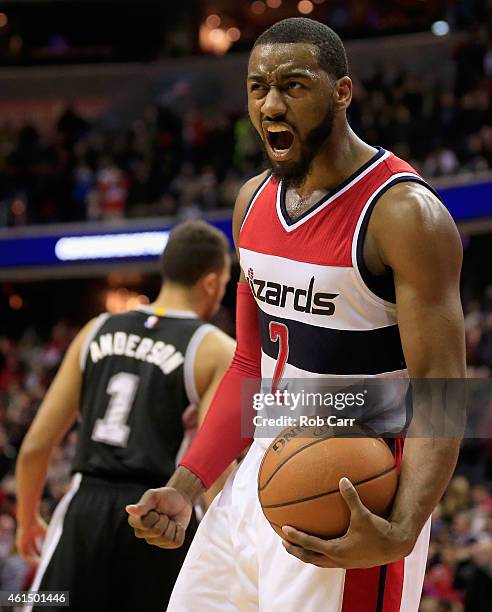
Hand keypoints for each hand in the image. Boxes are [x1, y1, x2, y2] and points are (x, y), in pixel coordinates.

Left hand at [16, 515, 47, 563]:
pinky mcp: (19, 546)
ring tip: (41, 564)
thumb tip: (55, 546)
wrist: (29, 521)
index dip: (39, 552)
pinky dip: (31, 559)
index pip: (34, 547)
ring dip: (34, 560)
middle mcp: (25, 541)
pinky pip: (24, 555)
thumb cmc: (38, 524)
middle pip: (31, 552)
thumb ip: (49, 539)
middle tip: (43, 563)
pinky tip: (37, 562)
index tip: (45, 556)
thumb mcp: (45, 532)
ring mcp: (22, 544)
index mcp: (30, 536)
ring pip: (28, 555)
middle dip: (37, 557)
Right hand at [126, 487, 191, 548]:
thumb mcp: (154, 496)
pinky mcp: (168, 544)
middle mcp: (143, 533)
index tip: (155, 509)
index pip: (145, 525)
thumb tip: (128, 509)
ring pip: (167, 538)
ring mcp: (155, 540)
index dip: (154, 516)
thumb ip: (143, 504)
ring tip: (169, 519)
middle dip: (164, 519)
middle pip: (157, 532)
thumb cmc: (165, 496)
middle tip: (164, 514)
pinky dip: (179, 531)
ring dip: (172, 525)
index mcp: (135, 521)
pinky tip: (176, 525)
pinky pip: (176, 542)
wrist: (181, 500)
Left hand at [281, 478, 413, 568]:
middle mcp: (338, 559)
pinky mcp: (349, 563)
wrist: (395, 547)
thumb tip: (342, 479)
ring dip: (306, 554)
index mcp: (337, 550)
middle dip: (296, 550)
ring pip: (318, 562)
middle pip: (310, 558)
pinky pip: (328, 560)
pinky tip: (320, 543)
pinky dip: (319, 553)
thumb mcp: (364, 514)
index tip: (284, 529)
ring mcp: (343, 563)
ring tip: (296, 546)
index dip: (297, 537)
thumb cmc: (379, 530)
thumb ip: (351, 497)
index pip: (310, 544)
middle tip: (284, 542)